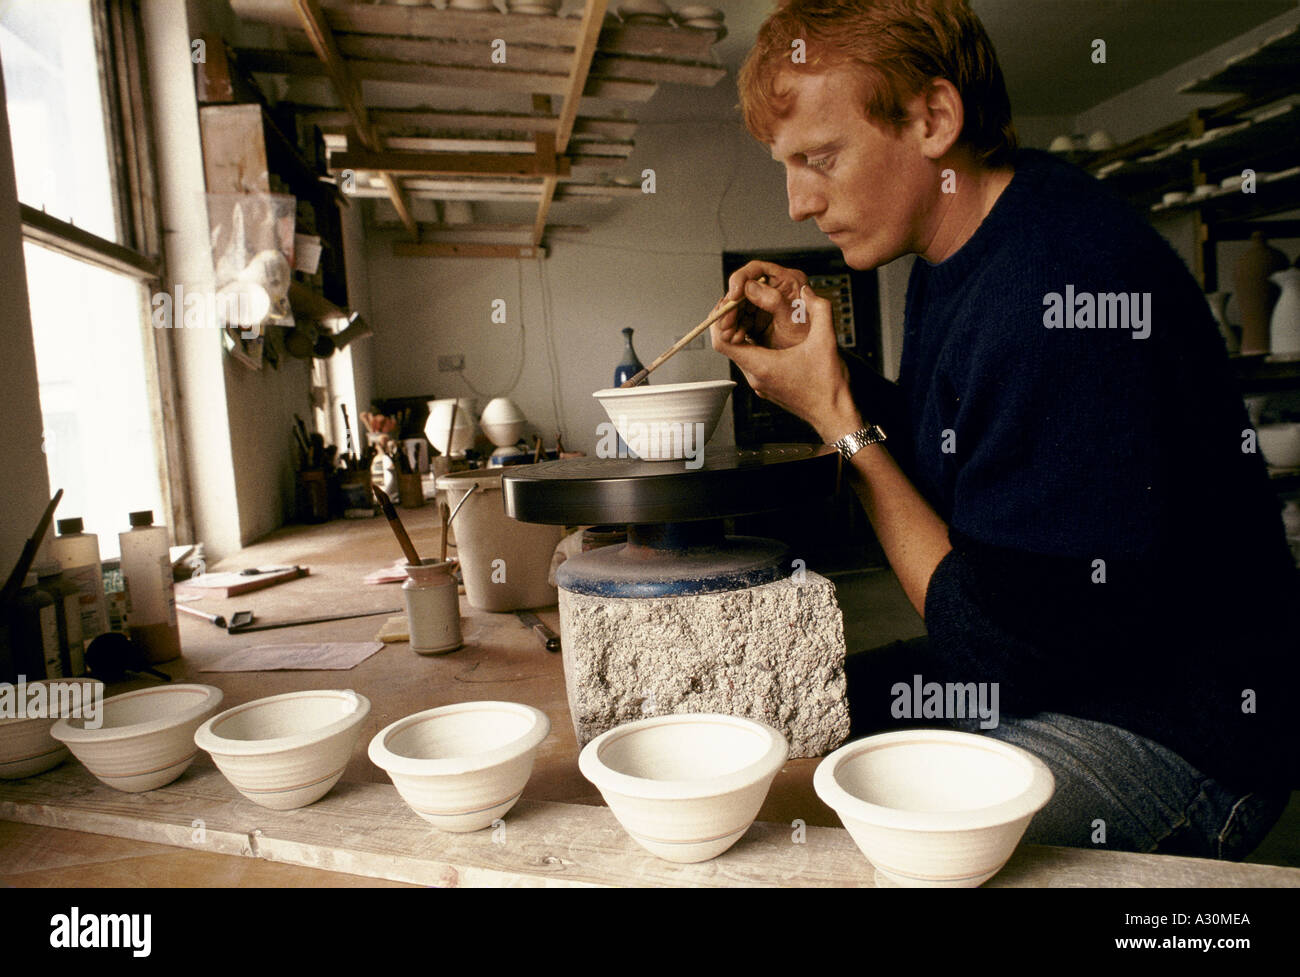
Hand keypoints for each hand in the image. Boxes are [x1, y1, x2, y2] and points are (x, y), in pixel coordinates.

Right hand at [711, 261, 809, 349]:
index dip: (741, 279)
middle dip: (732, 305)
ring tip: (728, 332)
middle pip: (743, 288)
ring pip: (738, 305)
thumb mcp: (793, 320)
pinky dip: (734, 328)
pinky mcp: (757, 319)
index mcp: (789, 281)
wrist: (813, 363)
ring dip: (730, 318)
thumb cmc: (810, 341)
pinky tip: (734, 337)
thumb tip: (750, 287)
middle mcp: (775, 289)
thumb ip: (773, 301)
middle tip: (725, 318)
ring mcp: (764, 304)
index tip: (734, 293)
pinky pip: (739, 319)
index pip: (758, 269)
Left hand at [712, 285, 863, 441]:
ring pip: (739, 352)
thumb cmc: (829, 386)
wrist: (835, 416)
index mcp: (762, 366)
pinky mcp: (767, 386)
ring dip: (743, 331)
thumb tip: (807, 291)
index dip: (721, 319)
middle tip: (744, 301)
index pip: (722, 341)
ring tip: (756, 312)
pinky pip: (751, 361)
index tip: (732, 303)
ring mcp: (760, 384)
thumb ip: (819, 310)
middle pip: (728, 345)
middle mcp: (755, 377)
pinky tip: (770, 331)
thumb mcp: (827, 340)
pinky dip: (754, 344)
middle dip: (732, 320)